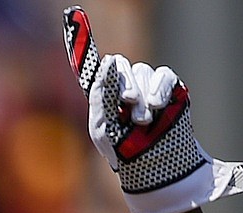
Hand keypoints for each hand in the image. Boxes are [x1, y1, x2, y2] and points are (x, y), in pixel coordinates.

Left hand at [62, 6, 242, 212]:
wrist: (152, 168)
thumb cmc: (122, 152)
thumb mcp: (102, 129)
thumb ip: (100, 95)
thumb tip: (110, 61)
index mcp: (102, 94)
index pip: (90, 63)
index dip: (81, 38)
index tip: (73, 14)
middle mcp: (124, 85)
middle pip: (121, 67)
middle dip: (124, 87)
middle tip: (127, 108)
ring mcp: (147, 86)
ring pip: (144, 71)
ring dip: (143, 95)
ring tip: (144, 120)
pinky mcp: (170, 89)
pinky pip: (165, 76)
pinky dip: (161, 90)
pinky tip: (158, 107)